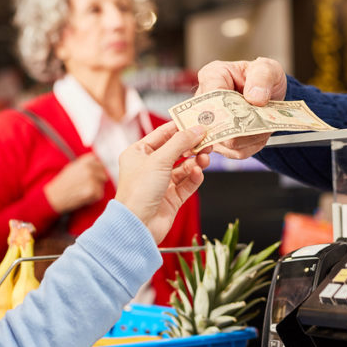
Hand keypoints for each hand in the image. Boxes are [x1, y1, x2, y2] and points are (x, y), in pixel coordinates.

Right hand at [44, 153, 107, 213]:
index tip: (93, 175)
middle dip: (98, 181)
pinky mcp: (92, 190)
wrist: (54, 196)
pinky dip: (93, 198)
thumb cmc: (62, 183)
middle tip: (86, 186)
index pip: (99, 163)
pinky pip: (99, 195)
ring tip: (82, 191)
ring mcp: (91, 179)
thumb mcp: (72, 167)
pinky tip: (83, 197)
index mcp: (85, 161)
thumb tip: (99, 164)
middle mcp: (89, 168)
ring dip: (95, 190)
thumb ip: (85, 164)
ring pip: (101, 185)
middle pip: (103, 174)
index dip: (98, 170)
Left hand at [115, 122, 210, 242]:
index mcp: (139, 153)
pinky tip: (197, 173)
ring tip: (205, 157)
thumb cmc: (138, 192)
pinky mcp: (171, 198)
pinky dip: (194, 177)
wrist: (138, 225)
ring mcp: (161, 183)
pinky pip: (187, 183)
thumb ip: (180, 142)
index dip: (181, 127)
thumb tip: (197, 129)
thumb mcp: (159, 160)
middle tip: (208, 140)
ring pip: (184, 167)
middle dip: (192, 145)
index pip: (163, 134)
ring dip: (195, 161)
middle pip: (176, 150)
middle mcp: (149, 166)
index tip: (198, 121)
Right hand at [196, 57, 286, 157]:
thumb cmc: (262, 78)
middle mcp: (206, 101)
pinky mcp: (220, 142)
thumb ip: (262, 77)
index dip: (230, 107)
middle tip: (260, 120)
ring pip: (226, 143)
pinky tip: (259, 134)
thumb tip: (254, 98)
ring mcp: (210, 124)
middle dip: (241, 127)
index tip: (250, 107)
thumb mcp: (268, 69)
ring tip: (262, 125)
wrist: (269, 94)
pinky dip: (251, 146)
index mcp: (212, 76)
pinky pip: (234, 151)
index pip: (210, 95)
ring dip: (249, 138)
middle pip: (214, 125)